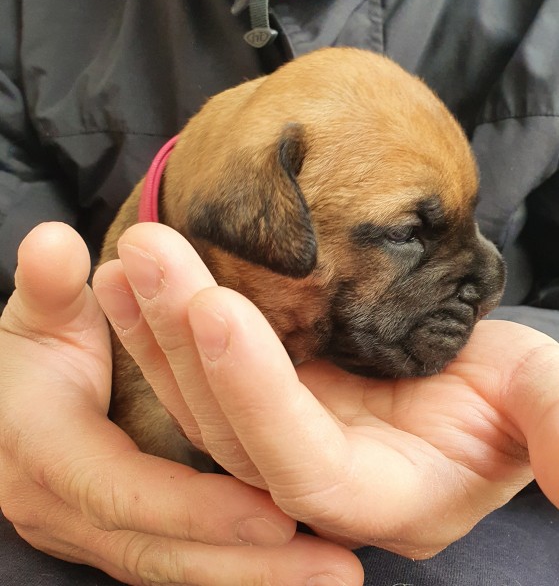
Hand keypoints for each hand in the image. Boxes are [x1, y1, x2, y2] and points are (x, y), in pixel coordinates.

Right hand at [0, 222, 362, 585]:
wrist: (11, 409)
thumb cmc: (34, 357)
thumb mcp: (40, 320)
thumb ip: (47, 289)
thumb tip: (54, 243)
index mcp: (47, 458)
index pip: (126, 494)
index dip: (198, 507)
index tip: (276, 515)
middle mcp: (69, 513)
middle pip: (165, 555)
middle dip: (249, 568)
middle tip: (338, 572)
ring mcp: (95, 533)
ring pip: (180, 572)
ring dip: (256, 578)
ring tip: (335, 576)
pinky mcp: (123, 536)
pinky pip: (183, 563)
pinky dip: (235, 567)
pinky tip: (292, 568)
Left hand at [94, 222, 558, 560]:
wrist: (474, 377)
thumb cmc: (515, 392)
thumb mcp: (543, 398)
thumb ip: (554, 425)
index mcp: (385, 496)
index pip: (302, 465)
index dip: (257, 394)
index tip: (216, 306)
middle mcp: (318, 481)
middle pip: (230, 428)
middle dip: (184, 339)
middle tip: (148, 252)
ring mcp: (283, 441)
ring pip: (200, 400)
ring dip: (158, 326)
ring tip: (129, 255)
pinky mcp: (266, 404)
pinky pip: (200, 372)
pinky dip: (163, 326)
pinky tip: (131, 278)